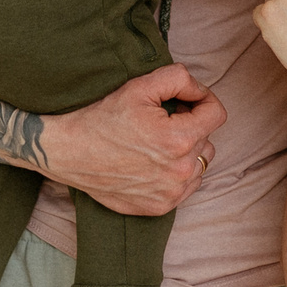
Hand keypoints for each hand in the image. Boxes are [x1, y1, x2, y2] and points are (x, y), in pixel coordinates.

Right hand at [38, 65, 225, 215]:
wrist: (69, 152)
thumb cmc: (103, 118)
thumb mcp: (140, 86)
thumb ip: (179, 78)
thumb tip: (200, 90)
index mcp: (179, 139)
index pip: (217, 114)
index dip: (203, 100)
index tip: (184, 100)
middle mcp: (180, 171)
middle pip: (208, 139)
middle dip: (192, 125)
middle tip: (163, 120)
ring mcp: (171, 193)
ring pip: (200, 165)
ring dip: (187, 151)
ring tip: (158, 142)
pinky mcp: (160, 207)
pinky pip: (186, 187)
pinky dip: (176, 173)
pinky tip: (152, 162)